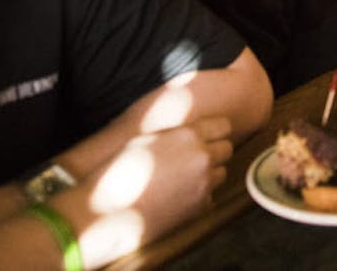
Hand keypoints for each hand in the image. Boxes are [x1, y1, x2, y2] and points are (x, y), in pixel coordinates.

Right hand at [73, 117, 234, 264]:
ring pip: (222, 173)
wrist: (109, 210)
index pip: (223, 126)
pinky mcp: (201, 206)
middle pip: (227, 149)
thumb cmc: (122, 171)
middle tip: (195, 158)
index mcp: (189, 135)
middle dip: (214, 152)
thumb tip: (194, 130)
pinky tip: (179, 196)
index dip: (215, 131)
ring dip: (209, 174)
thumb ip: (178, 134)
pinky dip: (200, 195)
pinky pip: (211, 195)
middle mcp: (202, 157)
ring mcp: (204, 183)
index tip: (209, 135)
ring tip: (184, 178)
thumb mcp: (150, 139)